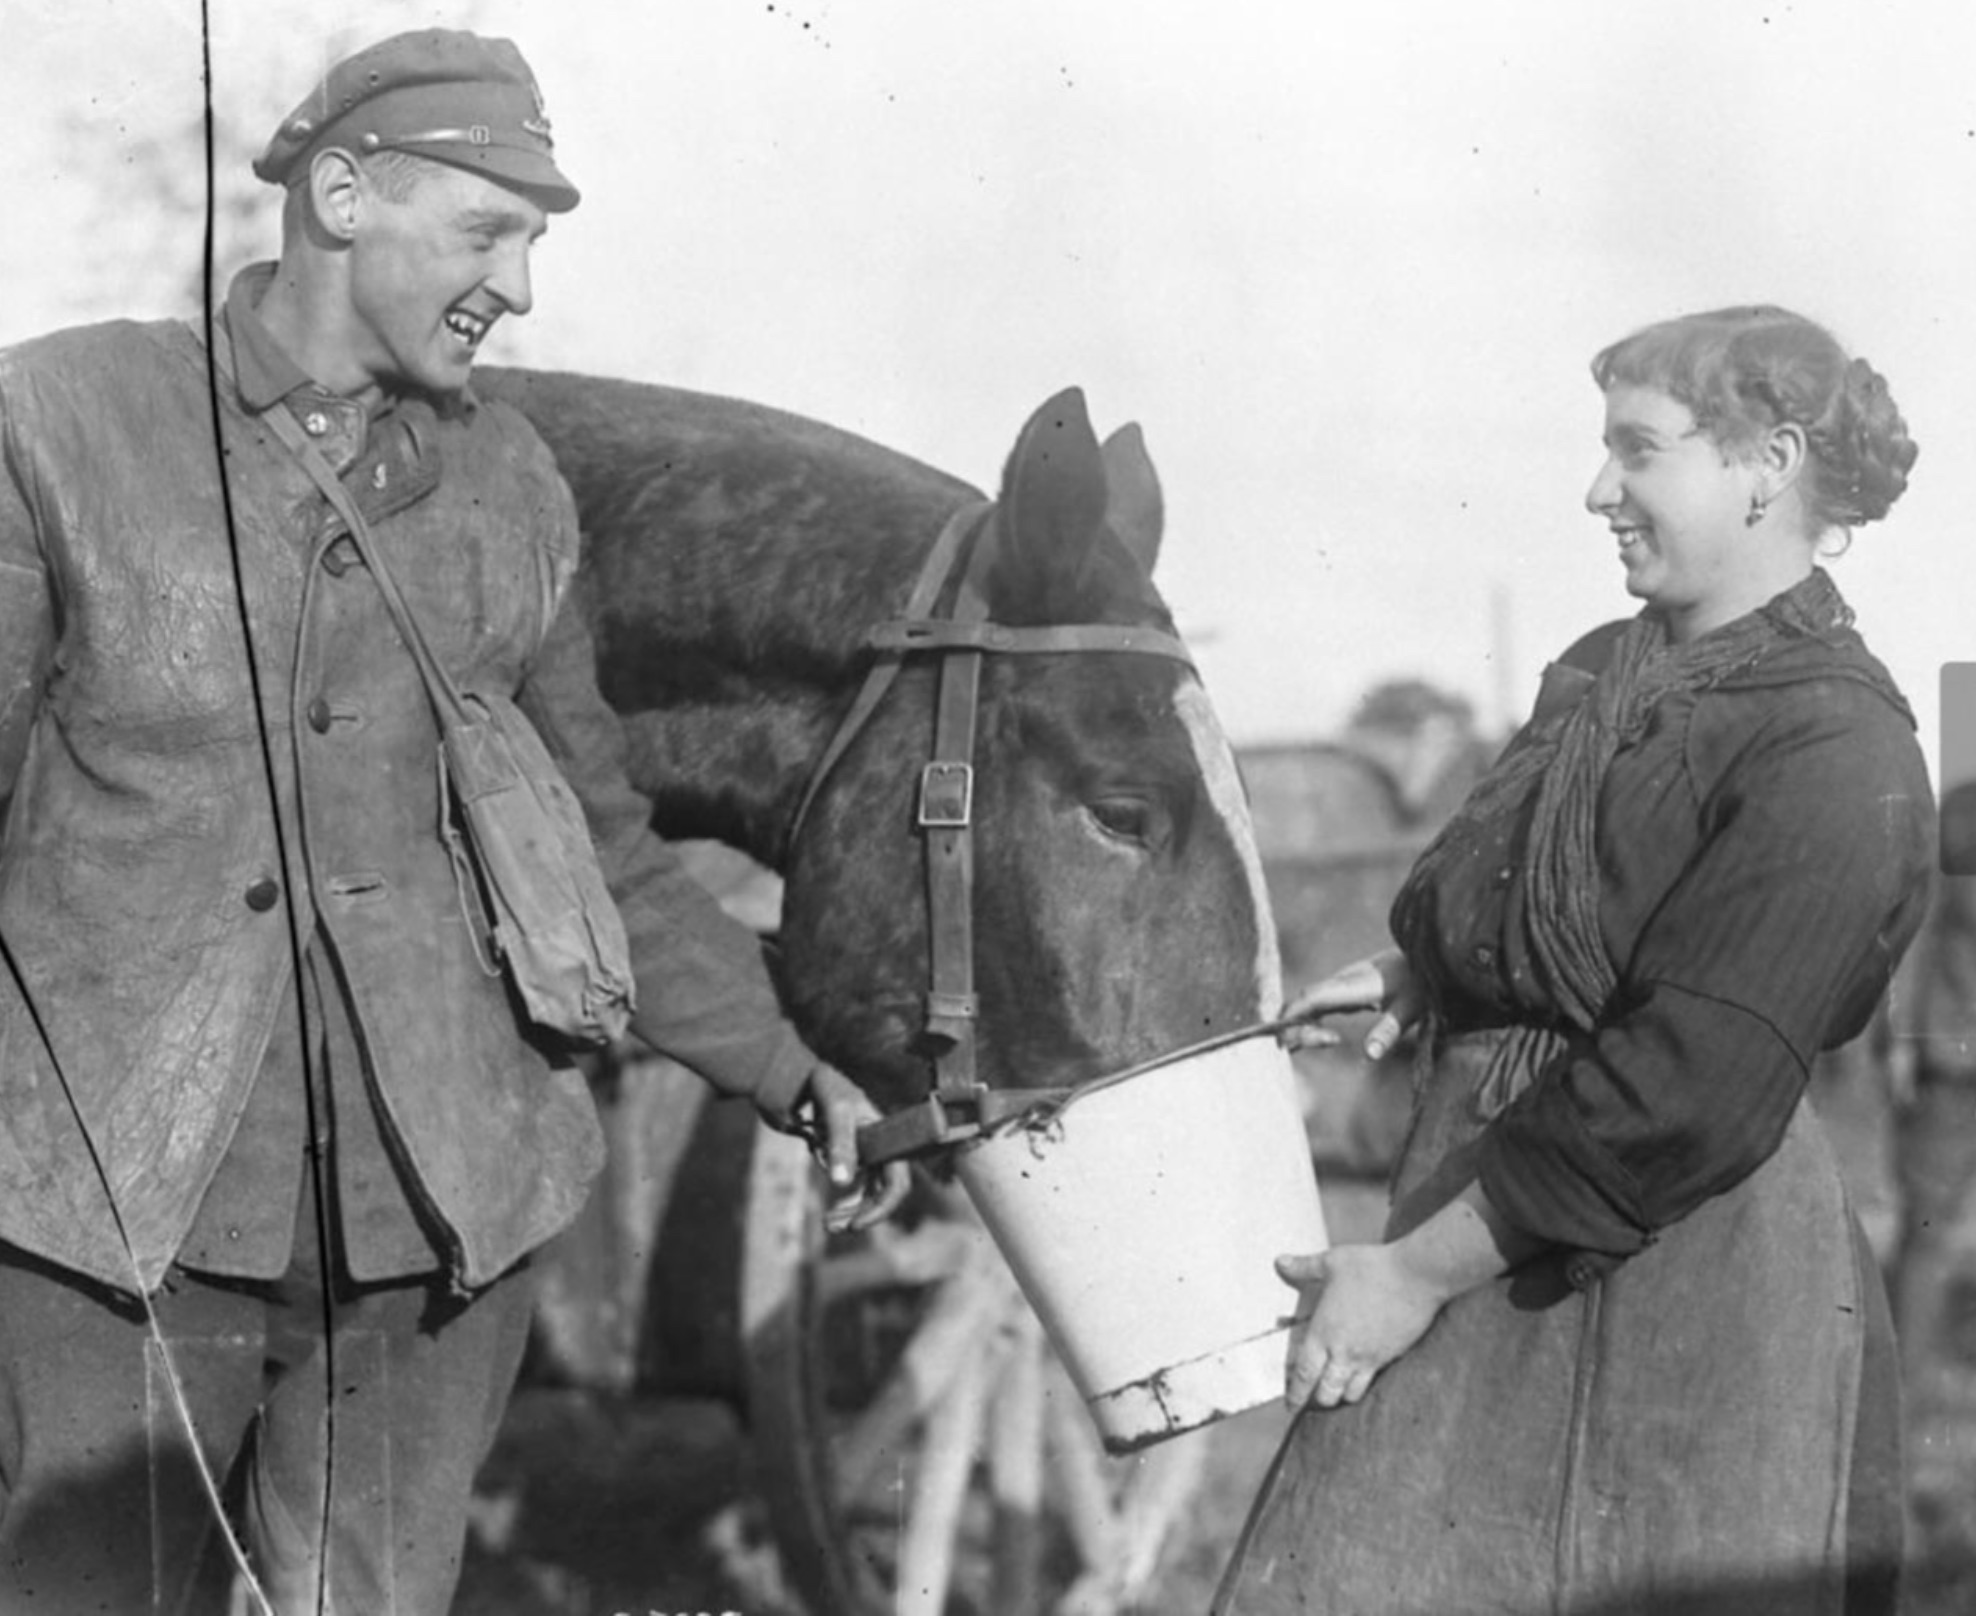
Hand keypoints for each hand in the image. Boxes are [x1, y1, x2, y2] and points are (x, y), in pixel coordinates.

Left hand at [798, 1064, 912, 1233]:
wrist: (811, 1076)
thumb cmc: (830, 1088)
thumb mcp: (837, 1113)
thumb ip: (841, 1145)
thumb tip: (840, 1184)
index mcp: (889, 1140)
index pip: (897, 1184)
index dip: (880, 1208)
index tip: (856, 1225)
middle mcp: (884, 1150)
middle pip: (882, 1194)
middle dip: (860, 1214)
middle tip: (831, 1227)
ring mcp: (871, 1155)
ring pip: (869, 1194)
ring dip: (851, 1212)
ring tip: (828, 1224)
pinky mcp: (856, 1156)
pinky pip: (857, 1186)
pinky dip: (845, 1201)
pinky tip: (829, 1211)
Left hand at [1276, 1242, 1443, 1409]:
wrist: (1416, 1276)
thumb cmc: (1372, 1267)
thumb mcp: (1332, 1262)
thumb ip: (1304, 1267)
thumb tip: (1280, 1263)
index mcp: (1325, 1332)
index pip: (1304, 1373)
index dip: (1295, 1392)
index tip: (1289, 1405)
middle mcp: (1345, 1351)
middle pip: (1326, 1393)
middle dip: (1316, 1400)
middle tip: (1311, 1399)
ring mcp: (1370, 1358)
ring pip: (1350, 1394)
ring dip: (1340, 1396)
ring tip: (1335, 1392)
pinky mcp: (1391, 1357)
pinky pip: (1373, 1383)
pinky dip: (1362, 1387)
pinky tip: (1360, 1380)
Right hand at [1279, 948, 1422, 1058]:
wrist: (1427, 956)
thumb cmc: (1421, 985)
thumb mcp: (1409, 1010)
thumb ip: (1388, 1031)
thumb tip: (1369, 1055)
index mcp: (1352, 984)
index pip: (1311, 998)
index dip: (1294, 1016)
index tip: (1285, 1040)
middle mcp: (1341, 980)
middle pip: (1304, 999)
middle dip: (1291, 1024)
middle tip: (1289, 1050)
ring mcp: (1341, 982)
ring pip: (1308, 1000)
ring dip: (1299, 1022)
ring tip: (1299, 1047)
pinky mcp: (1345, 986)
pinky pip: (1318, 1001)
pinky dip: (1310, 1018)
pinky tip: (1321, 1036)